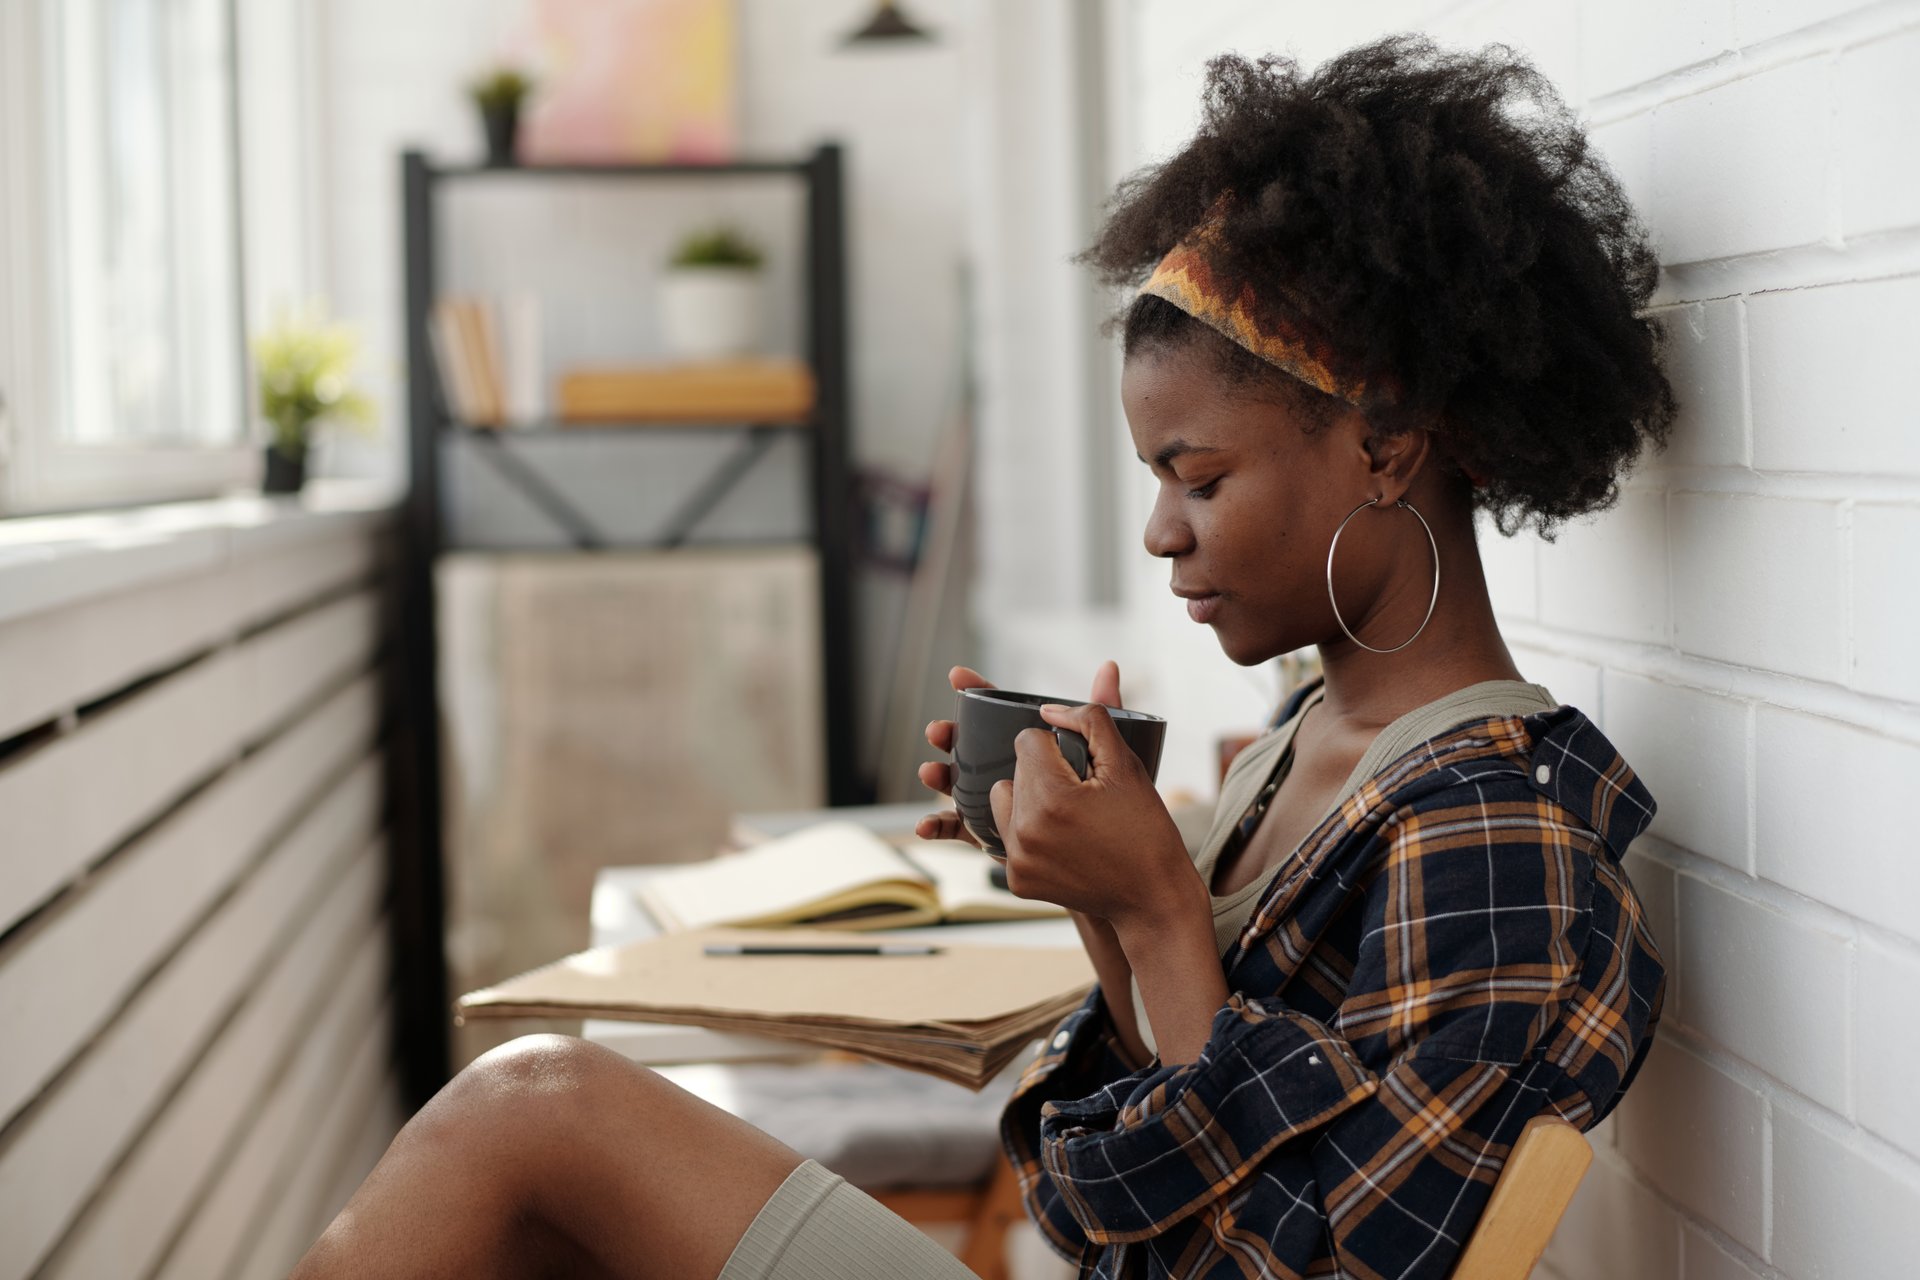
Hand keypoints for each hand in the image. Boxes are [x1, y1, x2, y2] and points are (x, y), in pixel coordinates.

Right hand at [913, 660, 1125, 846]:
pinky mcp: (995, 838)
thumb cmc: (1119, 807)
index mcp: (1033, 747)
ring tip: (930, 772)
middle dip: (949, 736)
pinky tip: (926, 827)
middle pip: (970, 747)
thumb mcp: (1114, 759)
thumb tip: (1109, 666)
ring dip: (939, 777)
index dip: (977, 690)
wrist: (1122, 861)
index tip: (958, 675)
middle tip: (938, 730)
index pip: (999, 712)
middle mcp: (1011, 772)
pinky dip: (938, 827)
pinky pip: (961, 830)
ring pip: (959, 786)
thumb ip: (1104, 716)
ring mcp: (1001, 804)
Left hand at [989, 694, 1202, 929]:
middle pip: (1014, 770)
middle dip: (1045, 774)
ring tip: (1067, 815)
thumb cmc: (1145, 830)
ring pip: (1004, 800)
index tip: (1084, 770)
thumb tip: (1049, 709)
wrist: (1153, 897)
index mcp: (1050, 798)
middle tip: (1083, 796)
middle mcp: (1024, 831)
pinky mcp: (1016, 880)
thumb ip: (1090, 722)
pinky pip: (1008, 835)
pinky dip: (1030, 833)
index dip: (1059, 747)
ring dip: (1029, 799)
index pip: (1027, 741)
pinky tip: (1064, 842)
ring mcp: (1017, 860)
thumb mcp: (1127, 766)